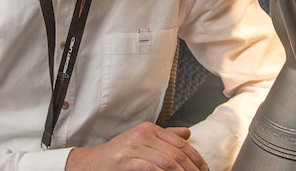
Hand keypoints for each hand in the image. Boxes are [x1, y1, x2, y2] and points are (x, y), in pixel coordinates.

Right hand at [65, 122, 207, 170]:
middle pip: (177, 154)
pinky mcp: (128, 160)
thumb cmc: (117, 157)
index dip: (196, 159)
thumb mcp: (141, 142)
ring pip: (169, 162)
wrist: (91, 164)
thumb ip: (165, 137)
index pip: (181, 144)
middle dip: (192, 169)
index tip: (204, 170)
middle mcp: (143, 134)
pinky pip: (153, 169)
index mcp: (149, 129)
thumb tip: (187, 134)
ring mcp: (135, 146)